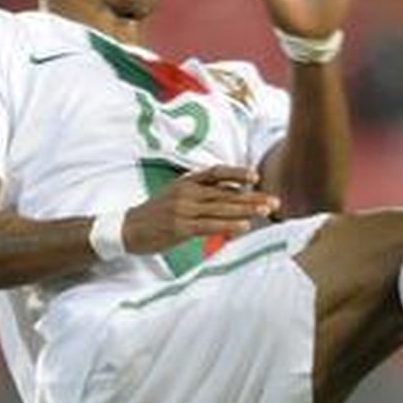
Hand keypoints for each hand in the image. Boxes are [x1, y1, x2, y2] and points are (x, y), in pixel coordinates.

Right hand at [121, 166, 279, 253]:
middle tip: (275, 201)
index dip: (236, 173)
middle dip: (252, 197)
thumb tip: (234, 196)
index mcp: (186, 182)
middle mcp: (186, 193)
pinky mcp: (179, 228)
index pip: (215, 173)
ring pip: (220, 208)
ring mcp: (182, 210)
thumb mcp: (177, 195)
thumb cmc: (157, 213)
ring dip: (246, 210)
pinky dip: (228, 225)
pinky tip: (243, 226)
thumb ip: (203, 194)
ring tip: (266, 212)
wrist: (127, 228)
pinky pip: (209, 226)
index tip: (256, 177)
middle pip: (225, 193)